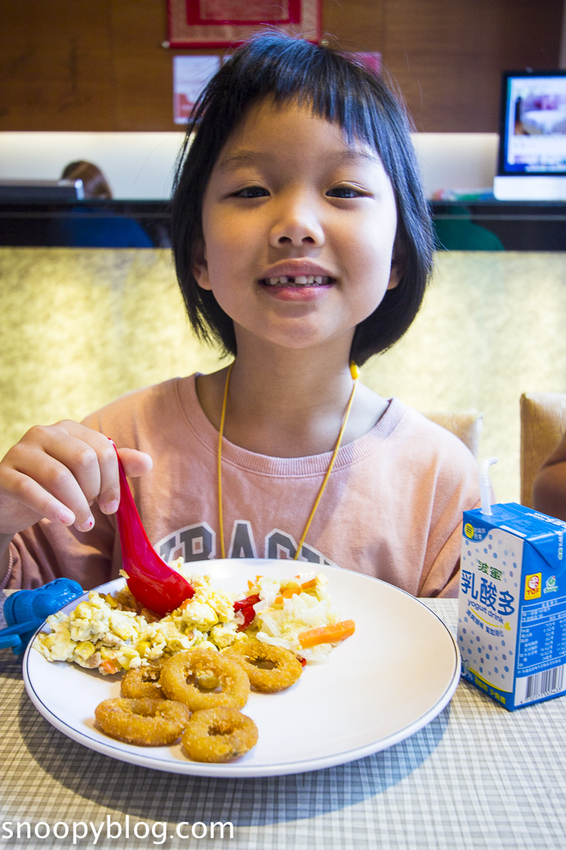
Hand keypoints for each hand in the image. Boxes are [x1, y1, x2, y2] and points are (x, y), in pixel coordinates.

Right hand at [0, 421, 152, 535]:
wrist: (9, 502)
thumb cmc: (53, 487)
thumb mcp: (87, 477)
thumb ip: (116, 466)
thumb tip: (147, 462)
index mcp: (69, 429)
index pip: (103, 449)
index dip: (113, 480)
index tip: (111, 505)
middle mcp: (44, 433)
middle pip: (84, 459)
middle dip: (95, 492)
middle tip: (94, 514)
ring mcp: (21, 451)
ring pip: (59, 476)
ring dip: (77, 505)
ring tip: (83, 524)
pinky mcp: (3, 474)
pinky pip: (31, 490)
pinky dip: (52, 508)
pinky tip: (65, 521)